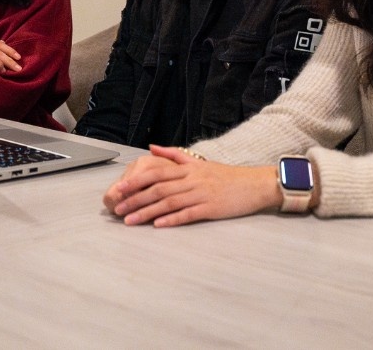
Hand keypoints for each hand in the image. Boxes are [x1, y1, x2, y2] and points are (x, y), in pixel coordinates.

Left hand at [103, 145, 281, 226]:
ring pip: (169, 202)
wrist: (254, 184)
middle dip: (135, 198)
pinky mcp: (211, 208)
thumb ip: (174, 155)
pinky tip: (158, 225)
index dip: (136, 181)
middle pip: (158, 188)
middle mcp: (192, 180)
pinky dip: (172, 219)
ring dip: (147, 212)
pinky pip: (188, 214)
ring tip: (130, 221)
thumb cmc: (226, 176)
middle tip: (117, 208)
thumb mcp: (199, 162)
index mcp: (187, 169)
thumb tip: (151, 148)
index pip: (156, 173)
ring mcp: (201, 194)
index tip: (119, 189)